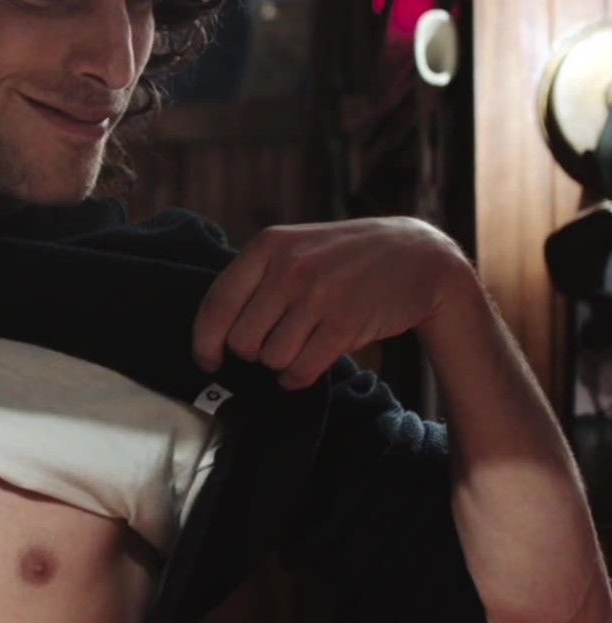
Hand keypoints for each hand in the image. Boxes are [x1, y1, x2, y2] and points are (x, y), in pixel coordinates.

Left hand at [191, 216, 470, 388]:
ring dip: (281, 363)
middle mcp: (289, 268)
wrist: (418, 256)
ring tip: (300, 345)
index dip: (205, 342)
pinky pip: (300, 371)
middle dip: (253, 351)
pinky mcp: (345, 324)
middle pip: (241, 341)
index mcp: (267, 246)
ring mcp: (318, 296)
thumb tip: (211, 332)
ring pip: (271, 359)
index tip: (208, 359)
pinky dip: (299, 377)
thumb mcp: (295, 247)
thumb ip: (255, 278)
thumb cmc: (343, 258)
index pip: (215, 306)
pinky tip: (308, 363)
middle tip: (275, 341)